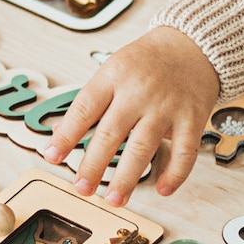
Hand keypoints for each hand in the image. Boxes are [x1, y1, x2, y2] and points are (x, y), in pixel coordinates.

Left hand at [41, 26, 218, 203]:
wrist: (192, 44)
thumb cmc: (146, 62)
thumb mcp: (112, 70)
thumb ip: (90, 102)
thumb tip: (61, 134)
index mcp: (113, 77)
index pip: (84, 108)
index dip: (66, 134)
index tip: (51, 156)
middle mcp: (138, 92)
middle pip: (111, 133)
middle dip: (93, 165)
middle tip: (81, 188)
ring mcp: (166, 106)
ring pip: (143, 147)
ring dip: (127, 178)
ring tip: (113, 199)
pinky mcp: (192, 118)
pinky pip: (184, 152)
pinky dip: (174, 174)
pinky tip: (162, 189)